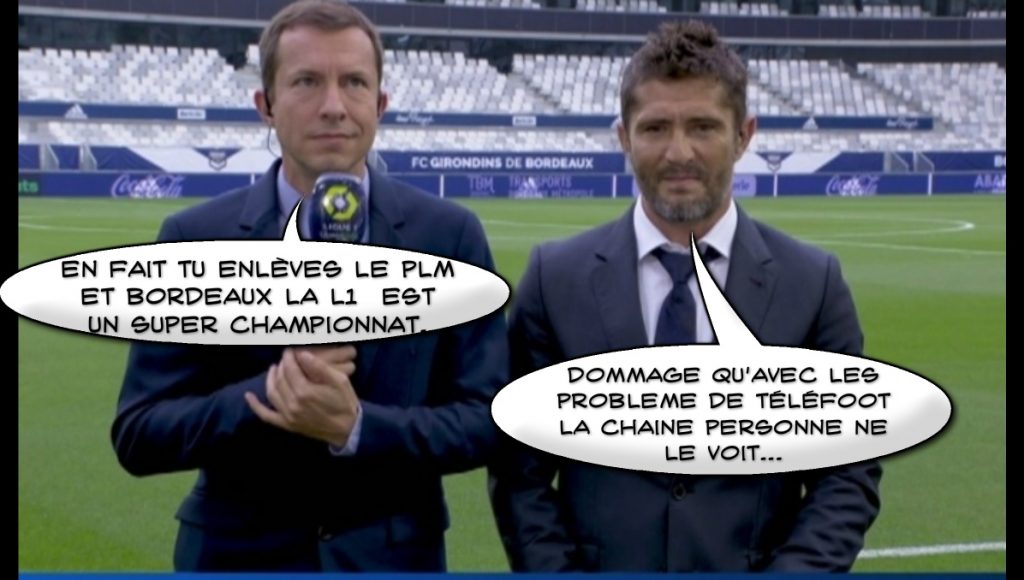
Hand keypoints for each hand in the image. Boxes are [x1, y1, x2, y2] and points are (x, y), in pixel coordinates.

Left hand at [245, 348, 359, 446]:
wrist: (347, 429)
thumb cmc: (345, 402)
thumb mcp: (339, 381)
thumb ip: (319, 367)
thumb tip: (301, 355)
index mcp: (305, 391)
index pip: (290, 369)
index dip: (289, 357)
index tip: (290, 350)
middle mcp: (293, 403)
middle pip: (280, 379)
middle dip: (281, 366)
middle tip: (286, 358)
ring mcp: (288, 415)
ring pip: (272, 393)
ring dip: (270, 379)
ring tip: (274, 369)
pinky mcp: (287, 424)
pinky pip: (267, 415)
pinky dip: (256, 406)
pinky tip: (249, 396)